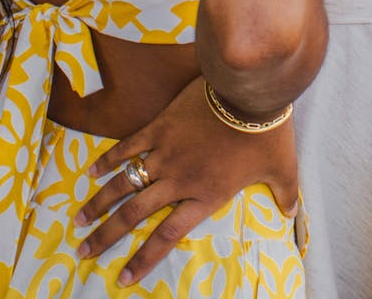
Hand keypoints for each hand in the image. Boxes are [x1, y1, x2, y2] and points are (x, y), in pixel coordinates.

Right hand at [75, 75, 297, 285]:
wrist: (248, 92)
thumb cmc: (266, 132)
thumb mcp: (283, 169)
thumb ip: (284, 194)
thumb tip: (293, 214)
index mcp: (205, 196)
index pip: (166, 236)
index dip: (143, 259)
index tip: (122, 280)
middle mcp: (179, 180)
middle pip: (134, 215)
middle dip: (107, 236)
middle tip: (82, 251)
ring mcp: (166, 152)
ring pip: (125, 184)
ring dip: (99, 203)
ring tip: (78, 220)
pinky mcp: (160, 127)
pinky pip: (128, 147)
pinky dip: (109, 160)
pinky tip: (90, 172)